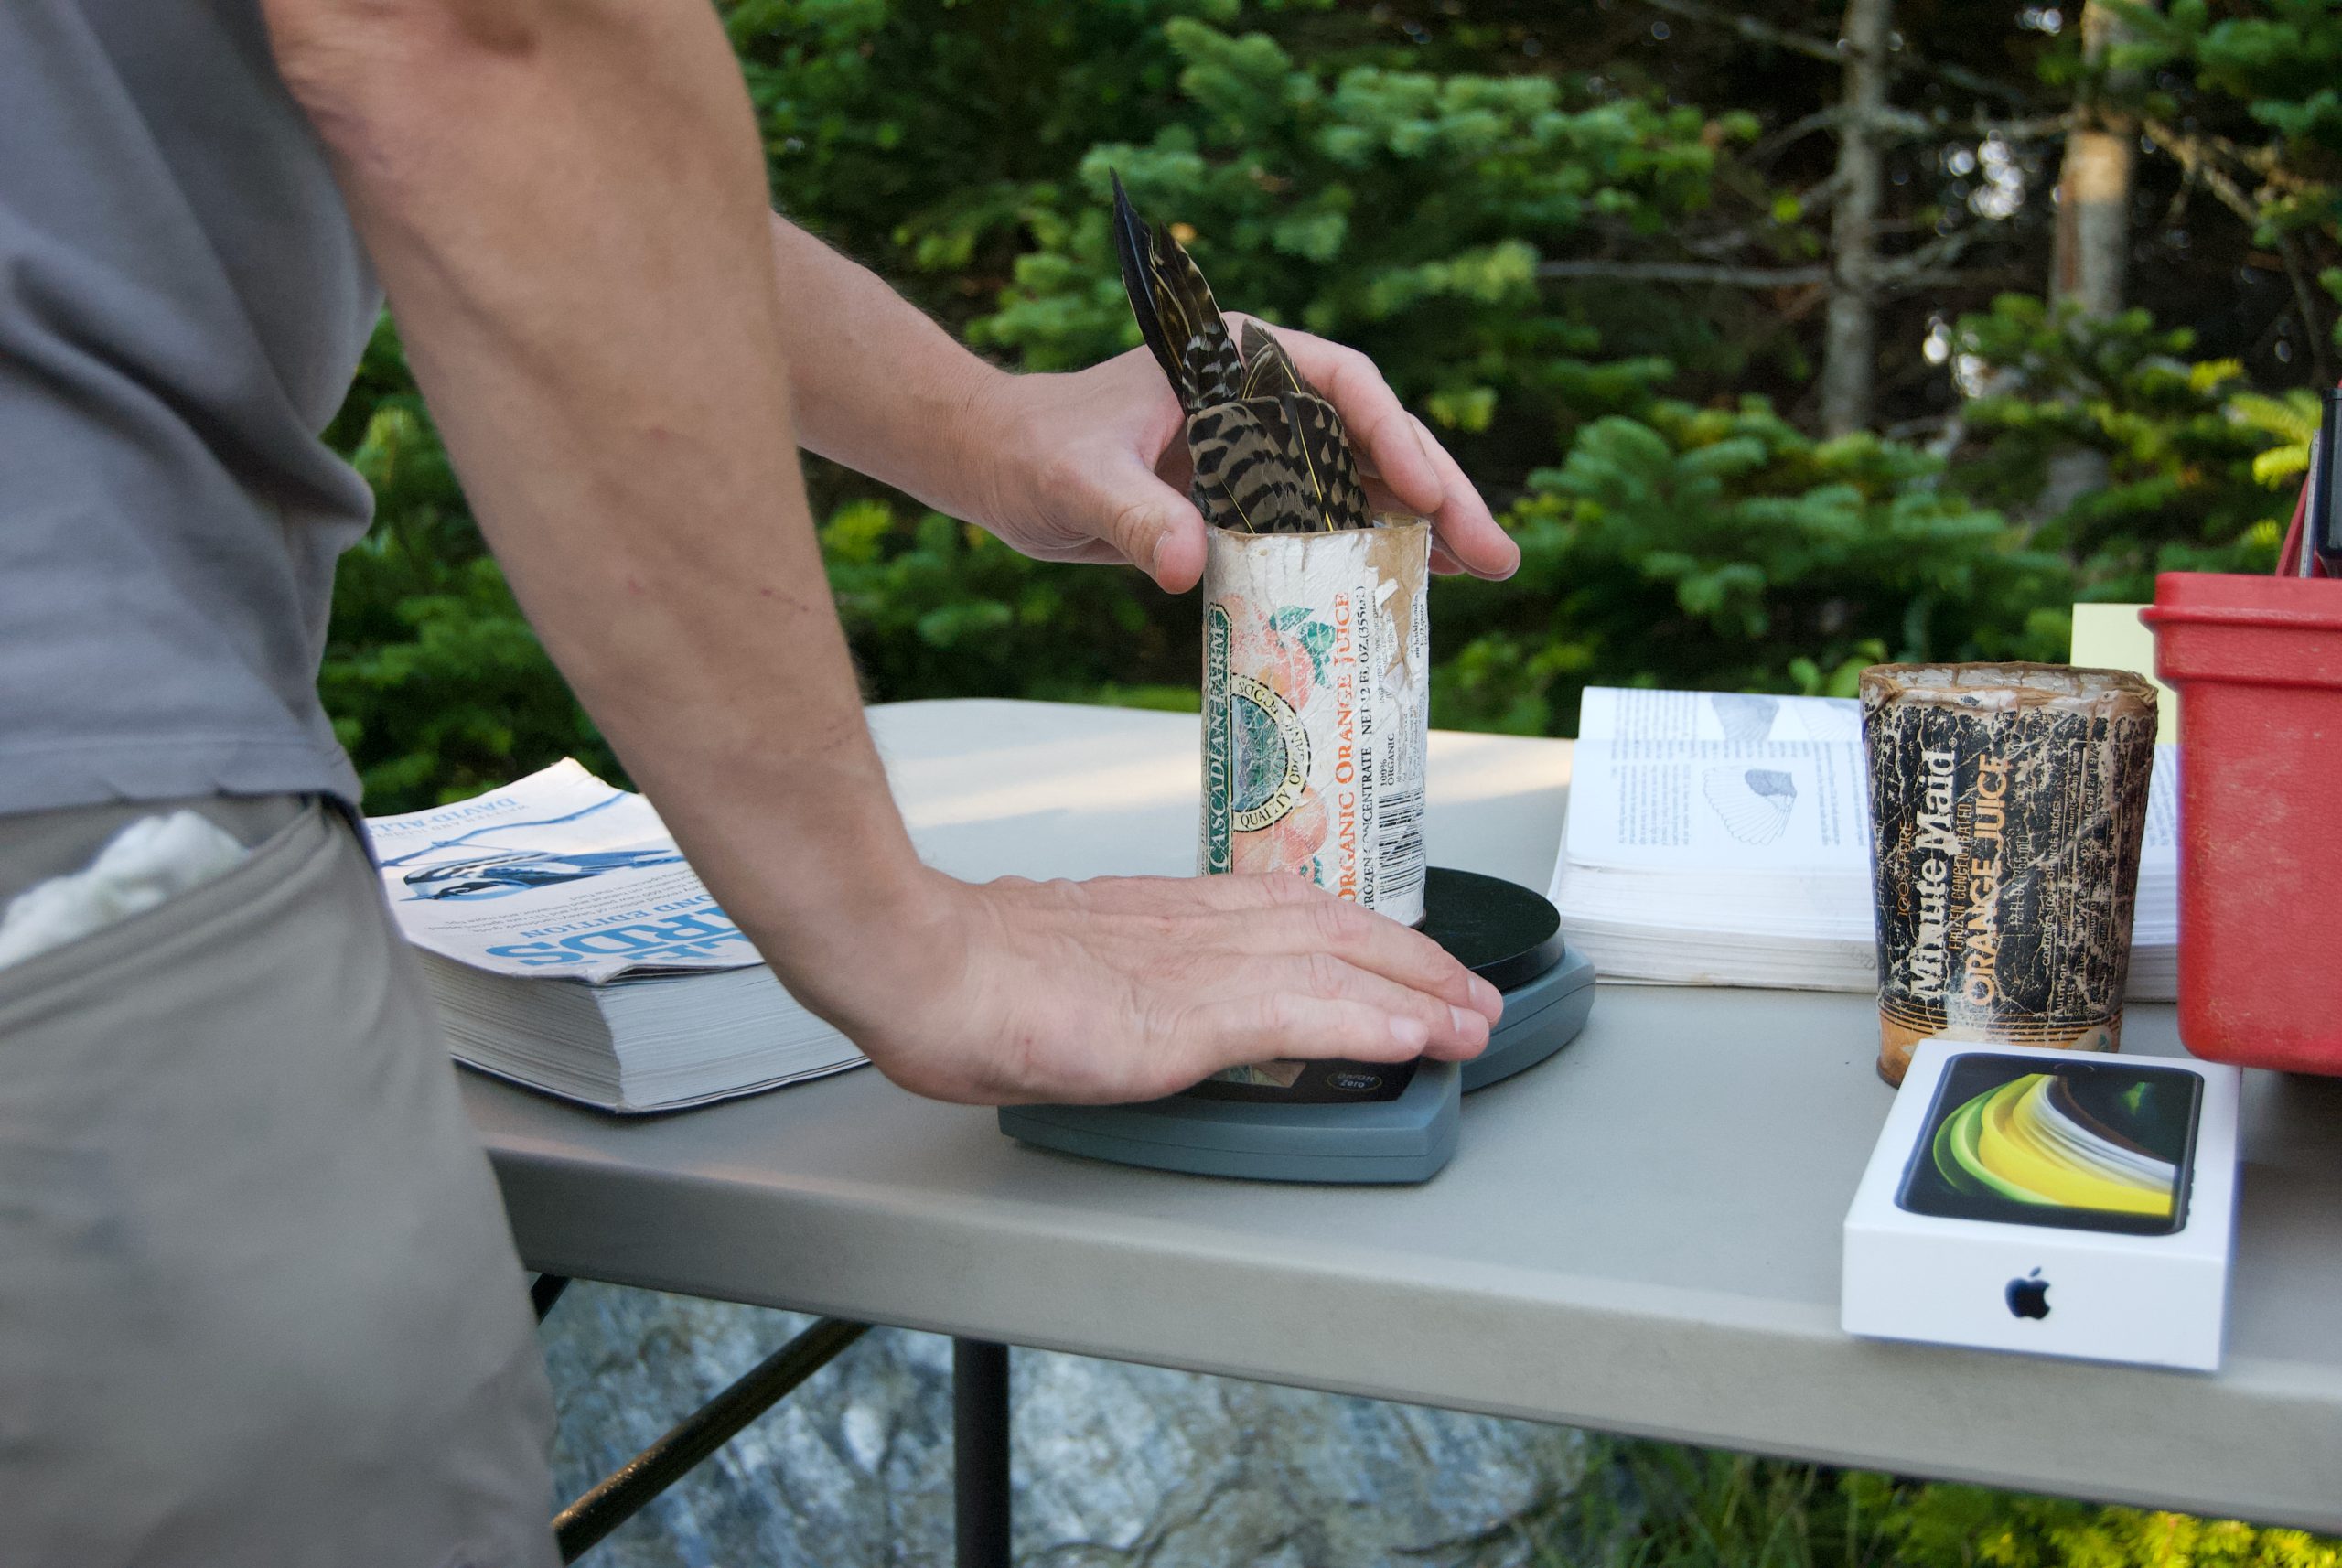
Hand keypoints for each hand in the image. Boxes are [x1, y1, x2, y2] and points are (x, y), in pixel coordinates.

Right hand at [810, 866, 1500, 1105]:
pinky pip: (1301, 1012)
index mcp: (1161, 914)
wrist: (914, 961)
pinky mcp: (1185, 1012)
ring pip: (1335, 964)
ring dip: (1415, 994)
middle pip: (1331, 928)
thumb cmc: (954, 969)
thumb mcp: (1053, 959)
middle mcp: (1192, 927)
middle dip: (1412, 963)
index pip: (1288, 910)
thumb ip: (1105, 973)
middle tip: (1470, 994)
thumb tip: (1116, 997)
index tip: (1404, 958)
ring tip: (1470, 1022)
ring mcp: (1193, 966)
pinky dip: (1368, 1022)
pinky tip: (1415, 1038)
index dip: (1359, 933)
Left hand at [970, 320, 1519, 593]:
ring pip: (1364, 478)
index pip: (1340, 383)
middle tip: (1494, 554)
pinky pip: (1327, 519)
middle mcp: (1263, 392)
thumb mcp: (1079, 482)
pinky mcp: (1252, 493)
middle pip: (1373, 435)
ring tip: (1482, 570)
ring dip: (1422, 524)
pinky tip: (1415, 584)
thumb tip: (1192, 566)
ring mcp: (1264, 443)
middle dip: (1439, 492)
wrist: (995, 465)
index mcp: (1235, 355)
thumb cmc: (1032, 451)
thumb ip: (1136, 516)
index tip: (1427, 492)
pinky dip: (1370, 549)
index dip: (1393, 436)